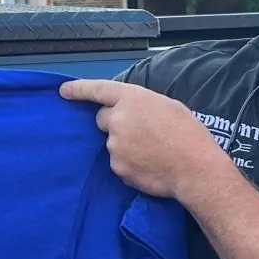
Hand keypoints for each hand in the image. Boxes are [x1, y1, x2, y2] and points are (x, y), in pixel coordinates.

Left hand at [59, 78, 230, 199]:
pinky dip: (130, 163)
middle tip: (140, 132)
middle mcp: (118, 119)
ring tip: (152, 151)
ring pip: (113, 143)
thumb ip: (143, 105)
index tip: (63, 91)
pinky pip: (119, 162)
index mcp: (132, 98)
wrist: (194, 168)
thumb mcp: (168, 106)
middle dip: (115, 123)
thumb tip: (133, 113)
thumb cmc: (188, 134)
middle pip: (103, 119)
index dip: (79, 89)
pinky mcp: (117, 167)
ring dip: (125, 145)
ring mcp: (115, 145)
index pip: (98, 89)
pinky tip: (150, 165)